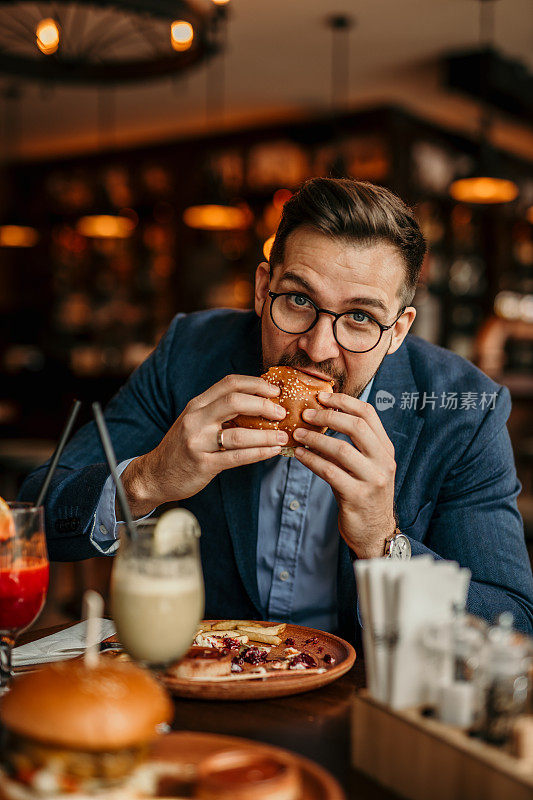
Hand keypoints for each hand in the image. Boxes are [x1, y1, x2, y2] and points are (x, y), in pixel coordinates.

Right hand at [122, 374, 286, 515]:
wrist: (155, 475)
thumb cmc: (182, 447)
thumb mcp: (196, 421)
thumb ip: (219, 410)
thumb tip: (259, 402)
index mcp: (197, 404)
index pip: (229, 383)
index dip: (256, 383)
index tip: (275, 390)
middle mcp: (196, 419)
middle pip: (234, 402)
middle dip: (263, 405)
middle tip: (282, 412)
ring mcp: (198, 442)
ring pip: (238, 433)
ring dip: (266, 434)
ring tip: (283, 436)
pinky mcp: (203, 464)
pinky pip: (236, 457)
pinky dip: (258, 453)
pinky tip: (272, 451)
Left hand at [292, 392, 395, 558]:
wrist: (375, 531)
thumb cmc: (363, 493)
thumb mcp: (365, 465)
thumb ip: (351, 444)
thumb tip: (320, 417)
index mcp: (385, 449)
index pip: (368, 414)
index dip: (345, 401)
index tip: (322, 396)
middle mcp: (384, 461)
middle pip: (356, 427)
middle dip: (327, 416)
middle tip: (305, 414)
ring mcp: (373, 480)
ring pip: (341, 449)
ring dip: (315, 439)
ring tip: (297, 434)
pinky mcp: (357, 496)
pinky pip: (330, 472)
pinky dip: (312, 460)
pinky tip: (299, 455)